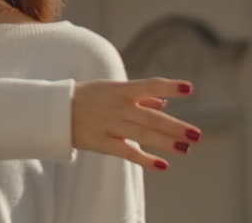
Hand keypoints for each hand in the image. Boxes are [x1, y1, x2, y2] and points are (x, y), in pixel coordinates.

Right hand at [72, 78, 200, 170]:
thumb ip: (139, 97)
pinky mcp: (102, 142)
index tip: (189, 89)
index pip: (149, 85)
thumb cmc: (88, 97)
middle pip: (151, 117)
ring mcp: (110, 125)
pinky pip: (127, 152)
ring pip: (142, 134)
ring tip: (186, 148)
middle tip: (196, 134)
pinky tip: (162, 165)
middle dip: (174, 126)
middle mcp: (117, 106)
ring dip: (166, 142)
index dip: (169, 87)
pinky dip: (145, 159)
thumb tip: (164, 104)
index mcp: (120, 90)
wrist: (55, 110)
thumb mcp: (111, 90)